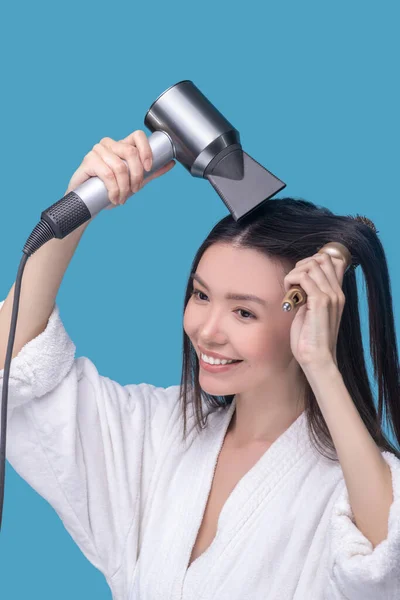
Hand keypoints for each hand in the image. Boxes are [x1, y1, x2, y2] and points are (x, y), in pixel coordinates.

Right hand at [64, 130, 174, 204]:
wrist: (90, 202)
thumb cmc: (112, 189)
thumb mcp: (135, 181)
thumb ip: (151, 172)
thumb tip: (171, 163)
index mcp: (122, 145)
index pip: (138, 135)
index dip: (146, 150)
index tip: (149, 168)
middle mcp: (110, 144)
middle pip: (131, 152)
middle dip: (137, 175)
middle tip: (135, 190)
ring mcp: (97, 151)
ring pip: (120, 167)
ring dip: (124, 188)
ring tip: (122, 199)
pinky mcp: (88, 160)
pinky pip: (107, 174)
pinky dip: (114, 190)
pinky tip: (114, 198)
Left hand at [283, 252, 346, 370]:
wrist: (317, 358)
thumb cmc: (310, 339)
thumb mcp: (311, 312)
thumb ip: (311, 296)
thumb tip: (300, 283)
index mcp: (337, 294)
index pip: (333, 261)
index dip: (313, 262)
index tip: (301, 278)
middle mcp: (337, 292)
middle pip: (322, 258)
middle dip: (302, 265)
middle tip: (293, 283)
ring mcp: (330, 296)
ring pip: (312, 265)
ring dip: (295, 273)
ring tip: (291, 290)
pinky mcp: (320, 302)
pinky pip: (304, 277)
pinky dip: (292, 281)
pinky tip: (289, 296)